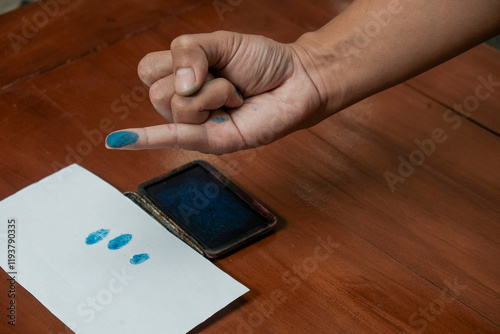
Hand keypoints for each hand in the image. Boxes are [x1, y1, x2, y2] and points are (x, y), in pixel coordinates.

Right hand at [105, 31, 338, 153]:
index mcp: (182, 78)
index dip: (174, 60)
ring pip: (177, 107)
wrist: (297, 78)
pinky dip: (148, 139)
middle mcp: (186, 103)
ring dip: (213, 92)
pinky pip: (176, 136)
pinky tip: (120, 141)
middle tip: (226, 79)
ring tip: (235, 94)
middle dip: (195, 78)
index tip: (203, 60)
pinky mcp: (215, 140)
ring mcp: (199, 124)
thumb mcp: (220, 42)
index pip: (149, 70)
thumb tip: (180, 83)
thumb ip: (190, 51)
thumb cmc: (262, 61)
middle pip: (158, 93)